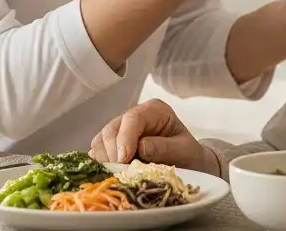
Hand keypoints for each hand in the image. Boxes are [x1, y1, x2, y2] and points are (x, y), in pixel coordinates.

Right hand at [89, 100, 219, 174]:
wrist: (188, 164)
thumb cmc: (188, 155)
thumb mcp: (184, 151)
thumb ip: (164, 148)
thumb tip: (140, 147)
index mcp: (154, 110)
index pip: (133, 119)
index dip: (125, 138)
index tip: (123, 159)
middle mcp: (134, 115)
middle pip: (112, 129)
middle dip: (113, 152)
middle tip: (120, 173)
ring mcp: (121, 129)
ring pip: (101, 140)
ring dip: (106, 159)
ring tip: (119, 175)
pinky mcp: (112, 144)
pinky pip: (98, 151)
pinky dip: (101, 162)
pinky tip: (110, 173)